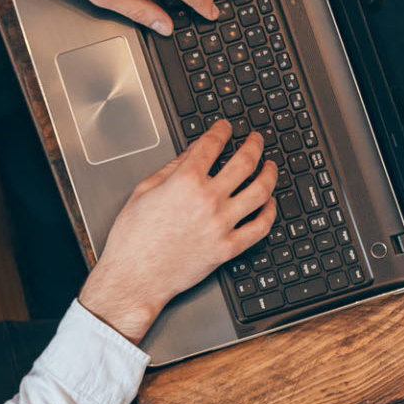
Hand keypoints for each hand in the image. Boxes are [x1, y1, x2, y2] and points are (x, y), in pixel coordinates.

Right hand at [78, 127, 277, 342]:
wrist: (134, 277)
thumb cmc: (133, 239)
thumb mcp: (144, 191)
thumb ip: (171, 169)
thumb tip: (190, 153)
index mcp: (185, 182)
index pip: (212, 145)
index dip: (222, 130)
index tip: (226, 127)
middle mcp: (208, 200)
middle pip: (244, 162)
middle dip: (254, 145)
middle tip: (256, 139)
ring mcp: (221, 225)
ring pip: (260, 192)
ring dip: (270, 173)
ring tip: (271, 166)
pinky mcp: (227, 248)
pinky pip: (259, 228)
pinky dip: (269, 212)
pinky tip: (270, 203)